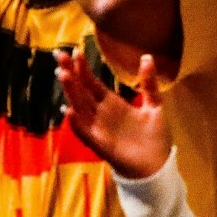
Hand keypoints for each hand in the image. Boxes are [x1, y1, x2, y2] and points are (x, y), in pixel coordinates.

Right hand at [57, 50, 170, 178]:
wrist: (157, 165)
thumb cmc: (154, 137)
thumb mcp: (154, 105)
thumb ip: (149, 83)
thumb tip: (147, 57)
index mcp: (112, 104)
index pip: (92, 83)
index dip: (83, 68)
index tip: (75, 52)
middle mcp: (101, 114)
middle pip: (81, 90)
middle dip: (70, 73)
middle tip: (59, 55)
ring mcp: (98, 128)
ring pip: (80, 107)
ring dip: (71, 92)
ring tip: (63, 75)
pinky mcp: (100, 143)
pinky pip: (85, 132)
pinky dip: (76, 122)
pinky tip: (69, 110)